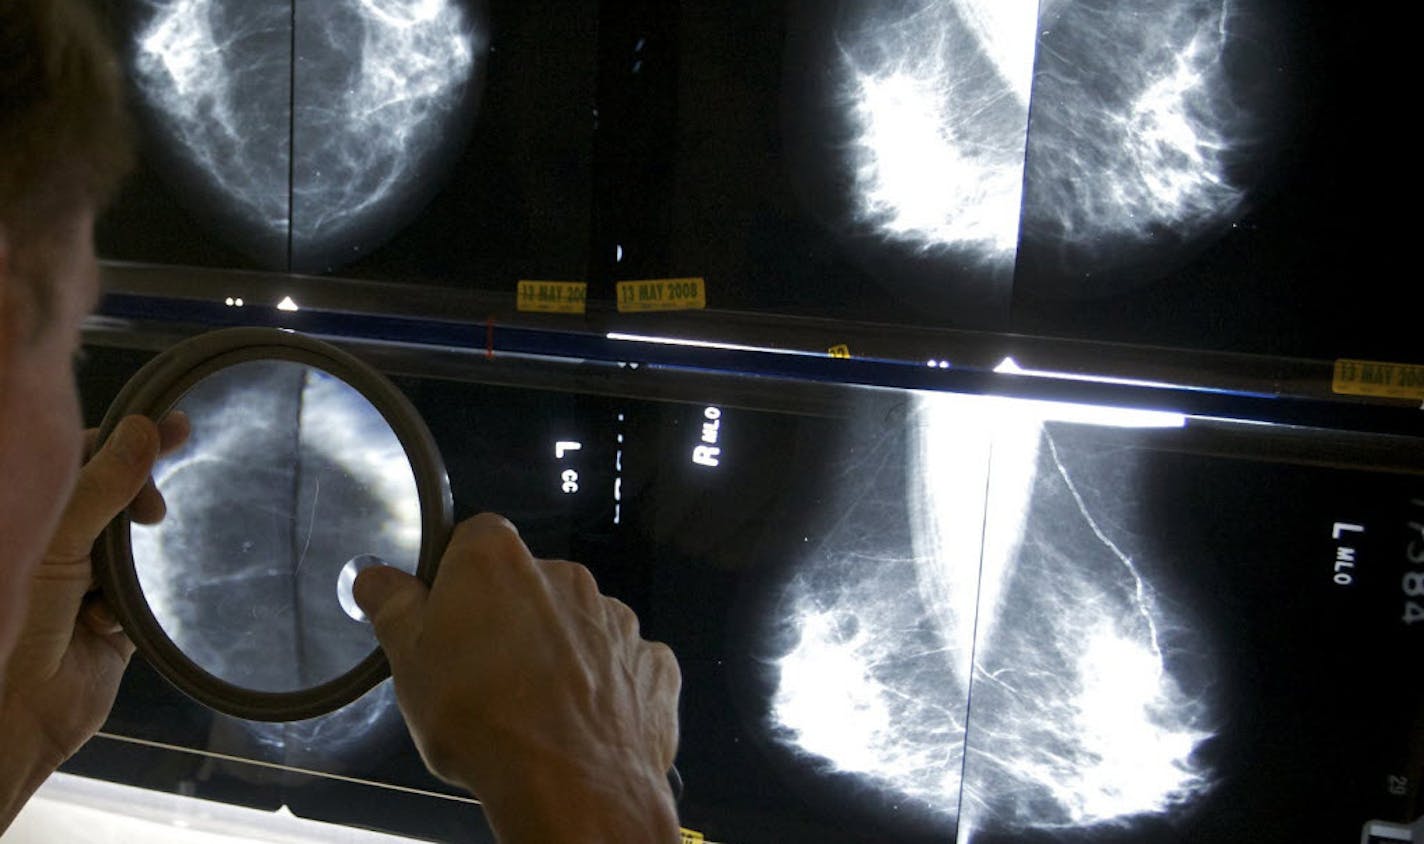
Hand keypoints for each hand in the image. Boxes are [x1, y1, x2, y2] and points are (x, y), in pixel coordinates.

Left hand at [0, 412, 188, 824]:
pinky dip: (129, 607)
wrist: (16, 714)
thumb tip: (142, 426)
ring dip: (130, 561)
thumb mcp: (57, 539)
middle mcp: (53, 541)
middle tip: (157, 512)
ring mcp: (80, 582)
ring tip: (120, 577)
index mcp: (29, 513)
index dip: (124, 441)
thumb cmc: (13, 617)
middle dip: (137, 499)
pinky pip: (140, 595)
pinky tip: (107, 623)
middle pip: (112, 494)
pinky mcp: (109, 622)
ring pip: (130, 544)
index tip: (176, 429)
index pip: (81, 455)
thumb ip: (102, 483)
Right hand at [354, 513, 681, 843]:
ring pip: (576, 627)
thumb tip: (377, 578)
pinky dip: (602, 688)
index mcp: (498, 562)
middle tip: (482, 675)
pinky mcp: (650, 662)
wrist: (570, 786)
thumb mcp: (408, 660)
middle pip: (528, 586)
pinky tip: (577, 722)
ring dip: (557, 655)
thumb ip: (393, 606)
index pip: (473, 541)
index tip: (445, 617)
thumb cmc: (485, 721)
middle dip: (508, 620)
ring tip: (530, 709)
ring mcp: (615, 619)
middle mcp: (564, 577)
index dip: (456, 579)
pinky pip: (620, 666)